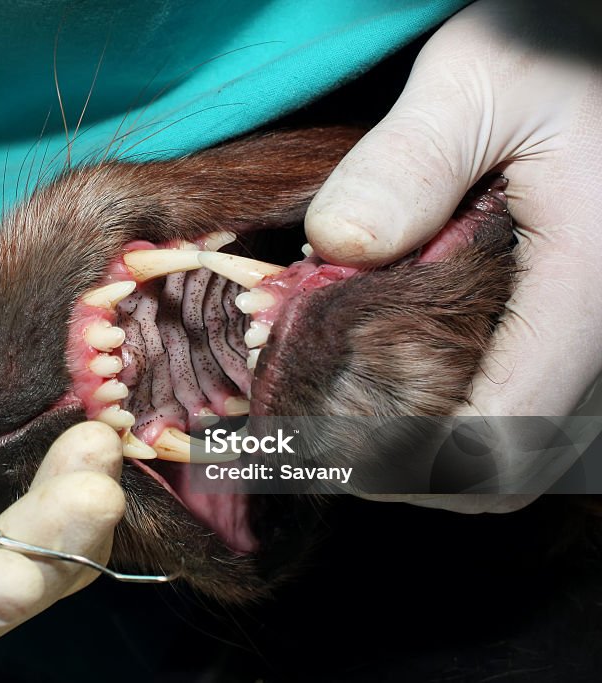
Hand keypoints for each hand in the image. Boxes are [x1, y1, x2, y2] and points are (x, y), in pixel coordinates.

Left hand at [305, 0, 601, 510]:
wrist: (601, 40)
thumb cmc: (565, 40)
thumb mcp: (480, 78)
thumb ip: (409, 163)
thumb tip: (339, 246)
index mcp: (593, 283)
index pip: (509, 432)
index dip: (415, 465)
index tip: (332, 454)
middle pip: (518, 458)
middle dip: (418, 468)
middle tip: (329, 438)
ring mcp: (600, 326)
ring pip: (530, 436)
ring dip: (439, 442)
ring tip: (354, 407)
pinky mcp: (583, 314)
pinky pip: (534, 394)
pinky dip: (468, 405)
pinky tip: (404, 367)